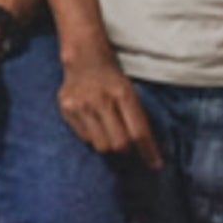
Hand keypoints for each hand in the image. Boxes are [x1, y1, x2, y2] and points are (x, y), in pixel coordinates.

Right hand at [57, 52, 161, 166]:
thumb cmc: (112, 78)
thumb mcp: (129, 90)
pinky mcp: (67, 109)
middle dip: (126, 149)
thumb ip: (136, 117)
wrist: (83, 57)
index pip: (138, 132)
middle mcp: (101, 100)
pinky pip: (85, 138)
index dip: (149, 152)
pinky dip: (92, 136)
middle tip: (126, 143)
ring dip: (108, 143)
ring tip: (107, 130)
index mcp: (122, 93)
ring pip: (101, 146)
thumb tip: (149, 151)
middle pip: (119, 144)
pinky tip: (92, 122)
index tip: (155, 165)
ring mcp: (82, 104)